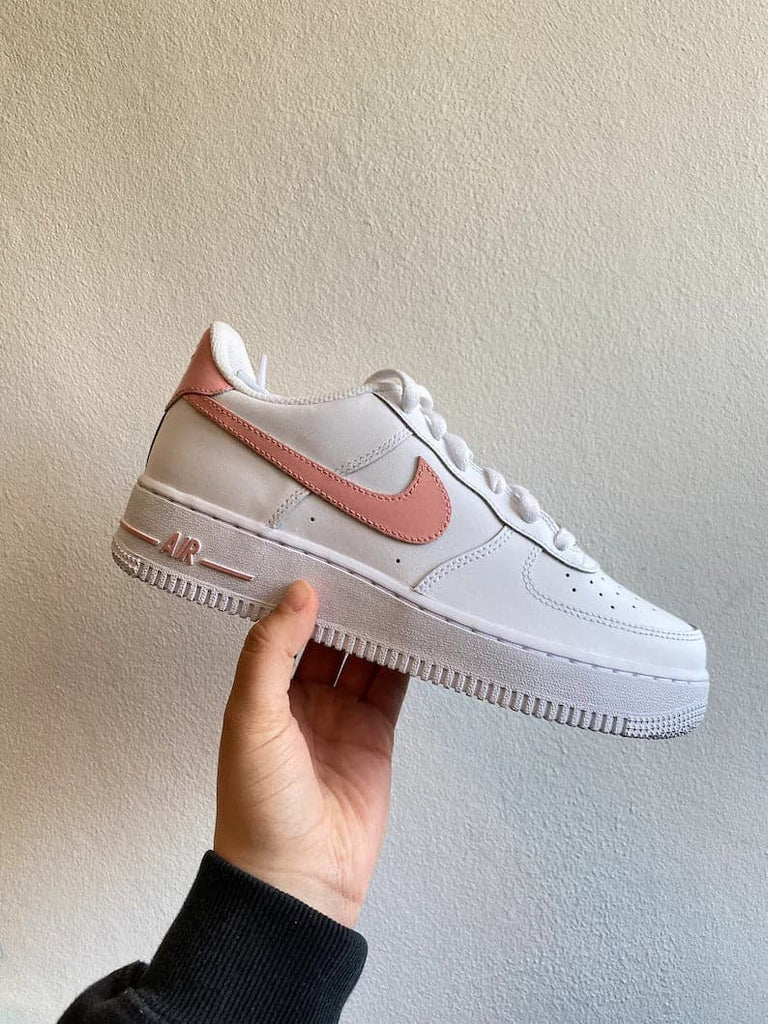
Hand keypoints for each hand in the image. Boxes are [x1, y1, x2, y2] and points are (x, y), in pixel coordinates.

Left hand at [214, 580, 408, 927]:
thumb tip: (298, 594)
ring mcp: (342, 715)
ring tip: (396, 586)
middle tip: (367, 562)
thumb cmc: (259, 805)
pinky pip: (393, 686)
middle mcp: (303, 699)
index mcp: (264, 692)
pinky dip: (406, 660)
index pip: (284, 629)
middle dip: (345, 604)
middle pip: (328, 637)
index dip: (301, 595)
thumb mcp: (251, 718)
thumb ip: (270, 653)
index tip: (320, 556)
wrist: (299, 878)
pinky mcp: (376, 735)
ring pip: (364, 656)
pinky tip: (416, 631)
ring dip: (377, 626)